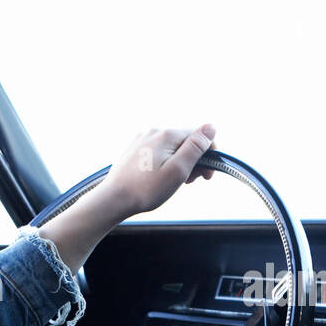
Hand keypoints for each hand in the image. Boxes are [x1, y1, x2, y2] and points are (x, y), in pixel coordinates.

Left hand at [37, 124, 216, 272]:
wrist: (114, 199)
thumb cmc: (147, 189)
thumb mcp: (178, 170)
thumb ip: (195, 147)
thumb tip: (211, 127)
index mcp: (166, 135)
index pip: (199, 135)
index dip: (209, 154)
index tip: (207, 175)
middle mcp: (154, 132)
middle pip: (186, 141)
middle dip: (194, 160)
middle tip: (190, 182)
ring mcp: (143, 139)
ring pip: (173, 147)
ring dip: (181, 163)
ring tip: (176, 183)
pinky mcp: (135, 149)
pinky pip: (159, 151)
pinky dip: (167, 163)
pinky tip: (162, 179)